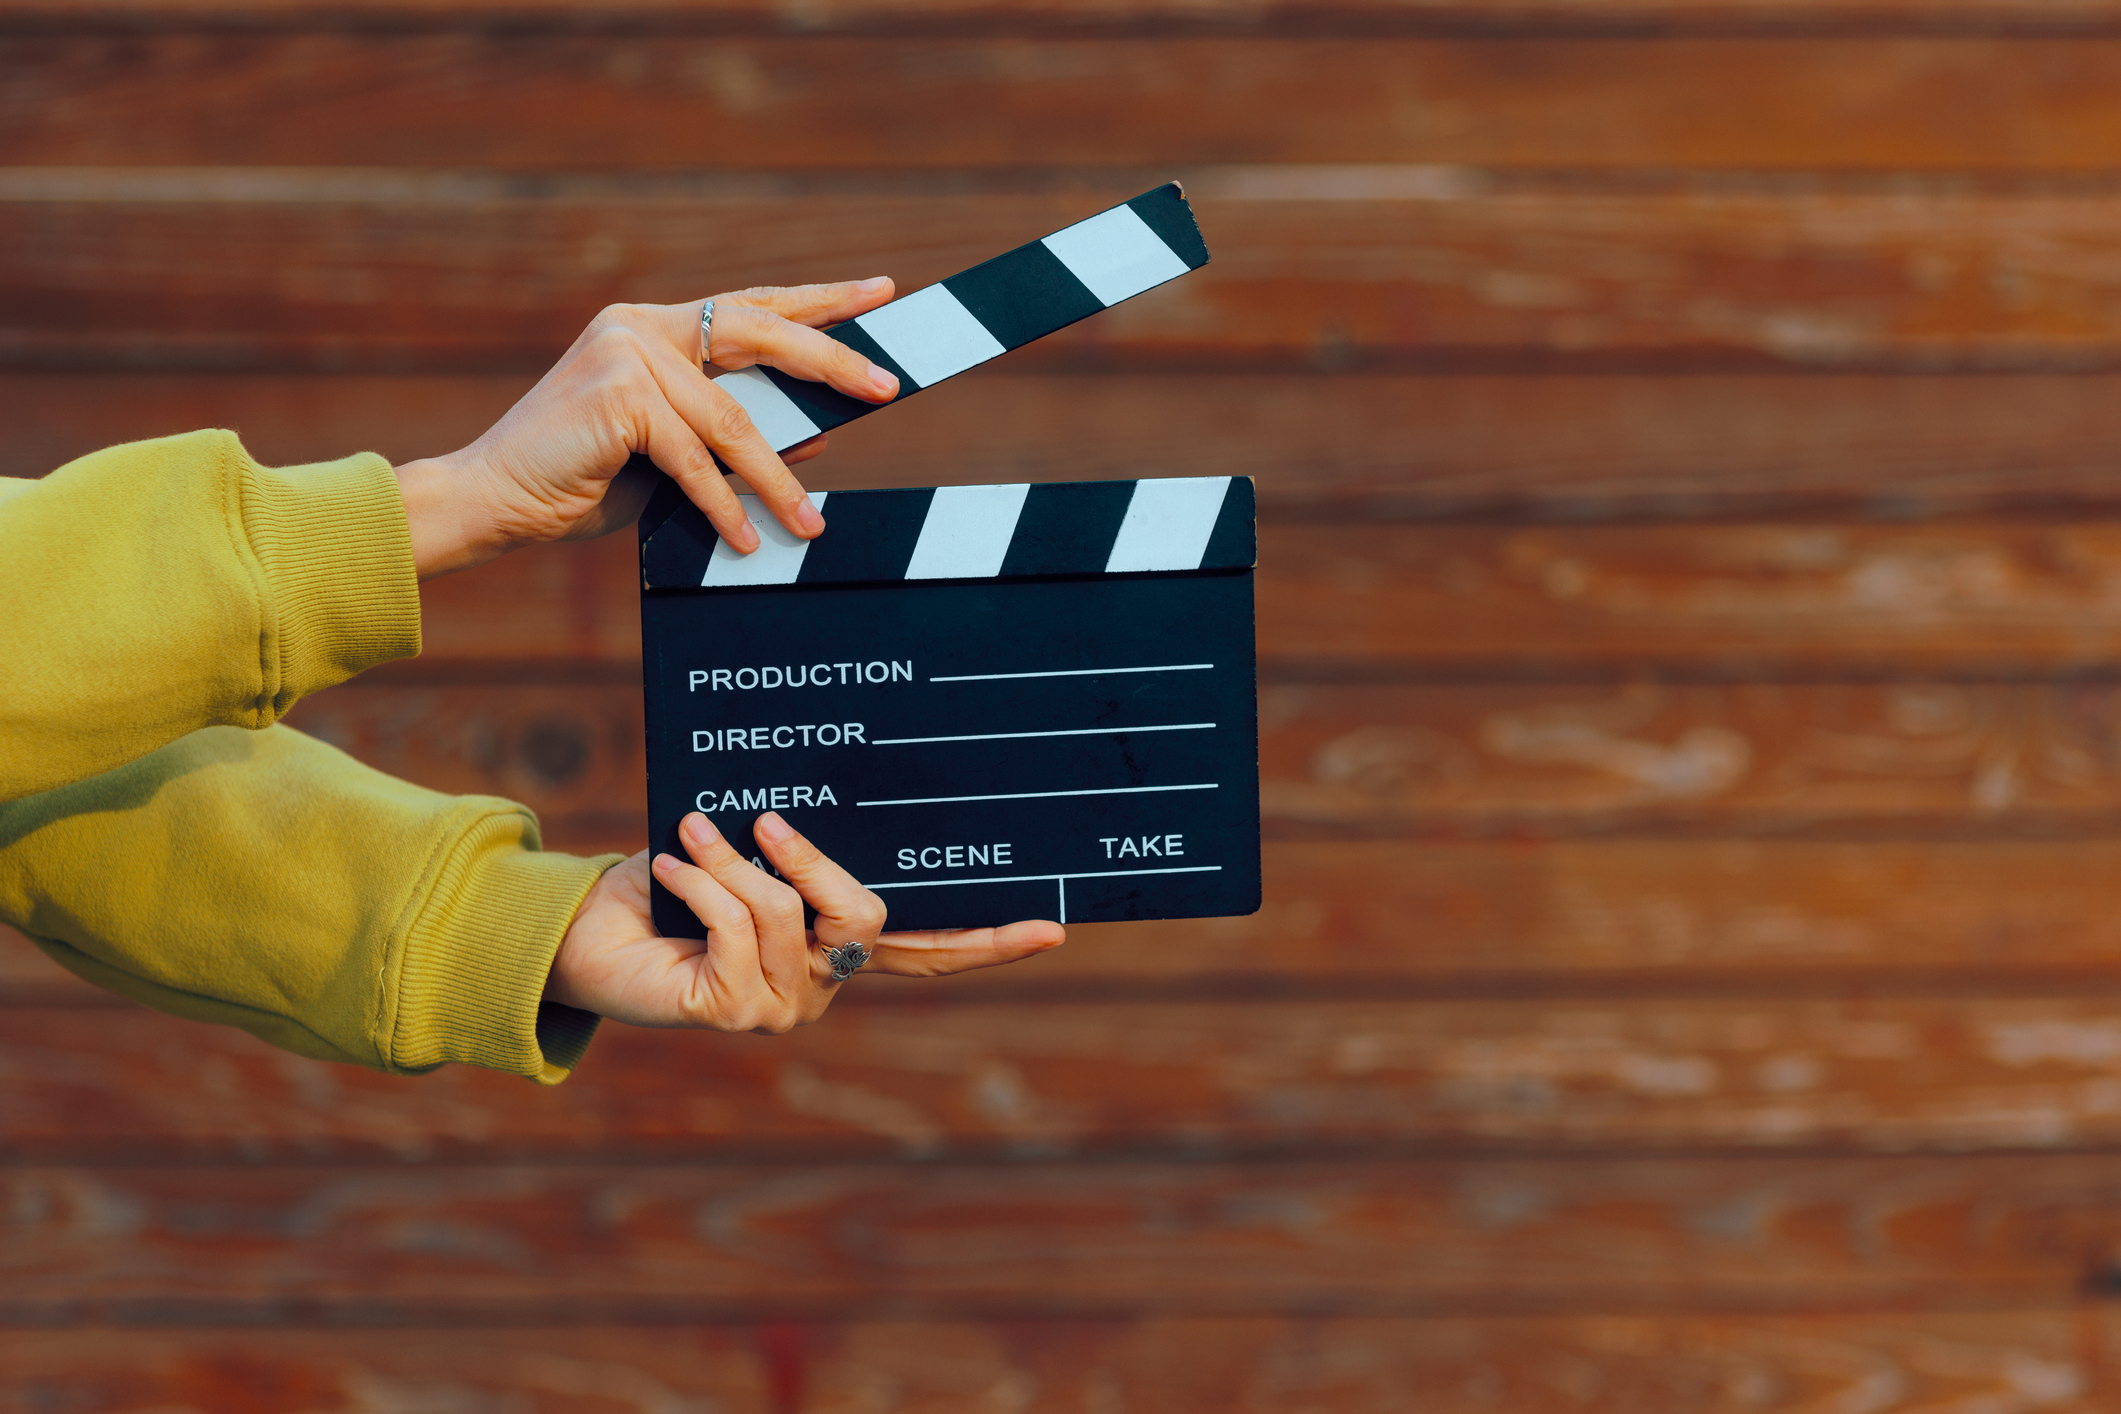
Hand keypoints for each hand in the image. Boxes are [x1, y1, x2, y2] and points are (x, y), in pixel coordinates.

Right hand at [393, 282, 900, 578]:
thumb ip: (735, 436)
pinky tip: (746, 538)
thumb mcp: (675, 457)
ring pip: (732, 419)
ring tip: (807, 523)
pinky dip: (722, 504)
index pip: (752, 306)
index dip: (818, 302)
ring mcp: (626, 353)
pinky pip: (694, 458)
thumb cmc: (581, 481)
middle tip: (886, 384)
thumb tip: (816, 435)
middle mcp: (641, 327)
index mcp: (653, 328)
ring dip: (775, 481)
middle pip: (758, 332)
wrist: (494, 500)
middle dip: (829, 359)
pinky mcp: (617, 395)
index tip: (877, 292)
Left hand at [546, 810, 1064, 1031]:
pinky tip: (672, 867)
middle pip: (867, 920)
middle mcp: (820, 987)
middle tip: (767, 820)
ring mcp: (779, 1007)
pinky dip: (701, 882)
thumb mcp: (744, 855)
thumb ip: (789, 849)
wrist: (587, 935)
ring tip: (692, 831)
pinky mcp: (729, 1013)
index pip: (929, 950)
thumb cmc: (667, 887)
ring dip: (732, 862)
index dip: (989, 941)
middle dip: (816, 862)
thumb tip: (809, 802)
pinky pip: (735, 927)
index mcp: (837, 950)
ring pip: (787, 914)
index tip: (1052, 929)